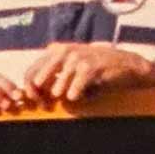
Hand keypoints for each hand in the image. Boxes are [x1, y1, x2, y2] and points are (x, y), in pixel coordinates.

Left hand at [27, 43, 154, 103]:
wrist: (125, 65)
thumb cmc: (96, 70)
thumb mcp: (72, 68)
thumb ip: (54, 75)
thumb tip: (35, 93)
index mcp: (57, 51)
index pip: (34, 67)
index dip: (30, 85)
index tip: (33, 99)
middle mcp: (65, 50)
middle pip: (42, 70)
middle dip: (39, 88)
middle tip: (42, 102)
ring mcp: (79, 56)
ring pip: (63, 75)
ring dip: (60, 86)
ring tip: (58, 94)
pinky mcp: (93, 65)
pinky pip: (80, 79)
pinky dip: (76, 89)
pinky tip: (74, 96)